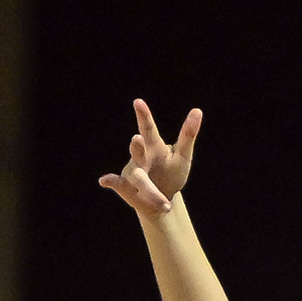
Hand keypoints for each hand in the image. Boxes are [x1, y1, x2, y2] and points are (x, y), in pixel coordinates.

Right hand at [100, 99, 201, 218]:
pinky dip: (111, 181)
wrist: (161, 199)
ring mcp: (131, 172)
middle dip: (137, 146)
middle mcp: (140, 157)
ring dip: (142, 182)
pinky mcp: (125, 188)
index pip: (148, 129)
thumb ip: (188, 135)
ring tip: (158, 194)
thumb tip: (198, 110)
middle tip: (137, 138)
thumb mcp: (183, 156)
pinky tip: (103, 180)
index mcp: (153, 146)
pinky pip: (118, 185)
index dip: (143, 116)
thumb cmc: (173, 173)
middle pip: (137, 151)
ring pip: (135, 174)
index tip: (138, 101)